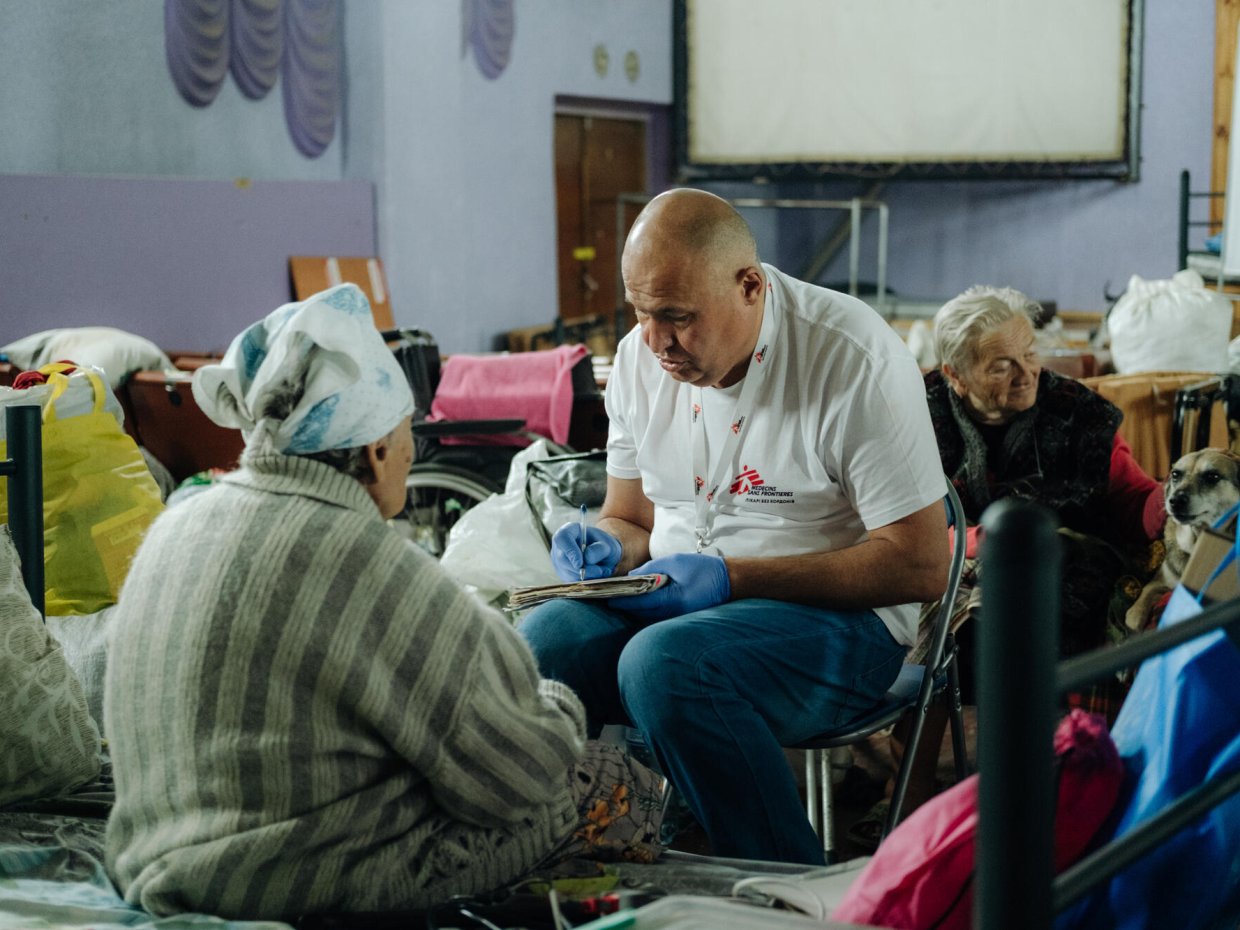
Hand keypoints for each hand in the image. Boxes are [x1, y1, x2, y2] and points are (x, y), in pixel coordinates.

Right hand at [550, 522, 621, 581]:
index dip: (569, 551)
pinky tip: (596, 575)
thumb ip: (600, 549)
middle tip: (599, 571)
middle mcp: (560, 546)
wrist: (604, 556)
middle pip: (563, 559)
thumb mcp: (609, 545)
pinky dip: (586, 581)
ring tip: (602, 570)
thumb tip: (587, 558)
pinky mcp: (564, 574)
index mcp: (569, 531)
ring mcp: (559, 561)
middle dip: (582, 569)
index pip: (562, 538)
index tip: (580, 564)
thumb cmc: (604, 546)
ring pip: (568, 572)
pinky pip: (572, 581)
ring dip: (587, 576)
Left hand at [613, 552, 730, 620]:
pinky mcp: (679, 618)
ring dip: (633, 608)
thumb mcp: (675, 561)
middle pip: (640, 612)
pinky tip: (638, 601)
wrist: (729, 582)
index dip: (621, 600)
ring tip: (619, 597)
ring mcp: (676, 618)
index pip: (640, 602)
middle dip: (624, 604)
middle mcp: (673, 613)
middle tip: (607, 596)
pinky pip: (656, 616)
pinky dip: (645, 609)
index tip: (606, 596)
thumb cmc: (703, 569)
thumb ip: (651, 567)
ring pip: (647, 616)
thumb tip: (631, 576)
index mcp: (672, 599)